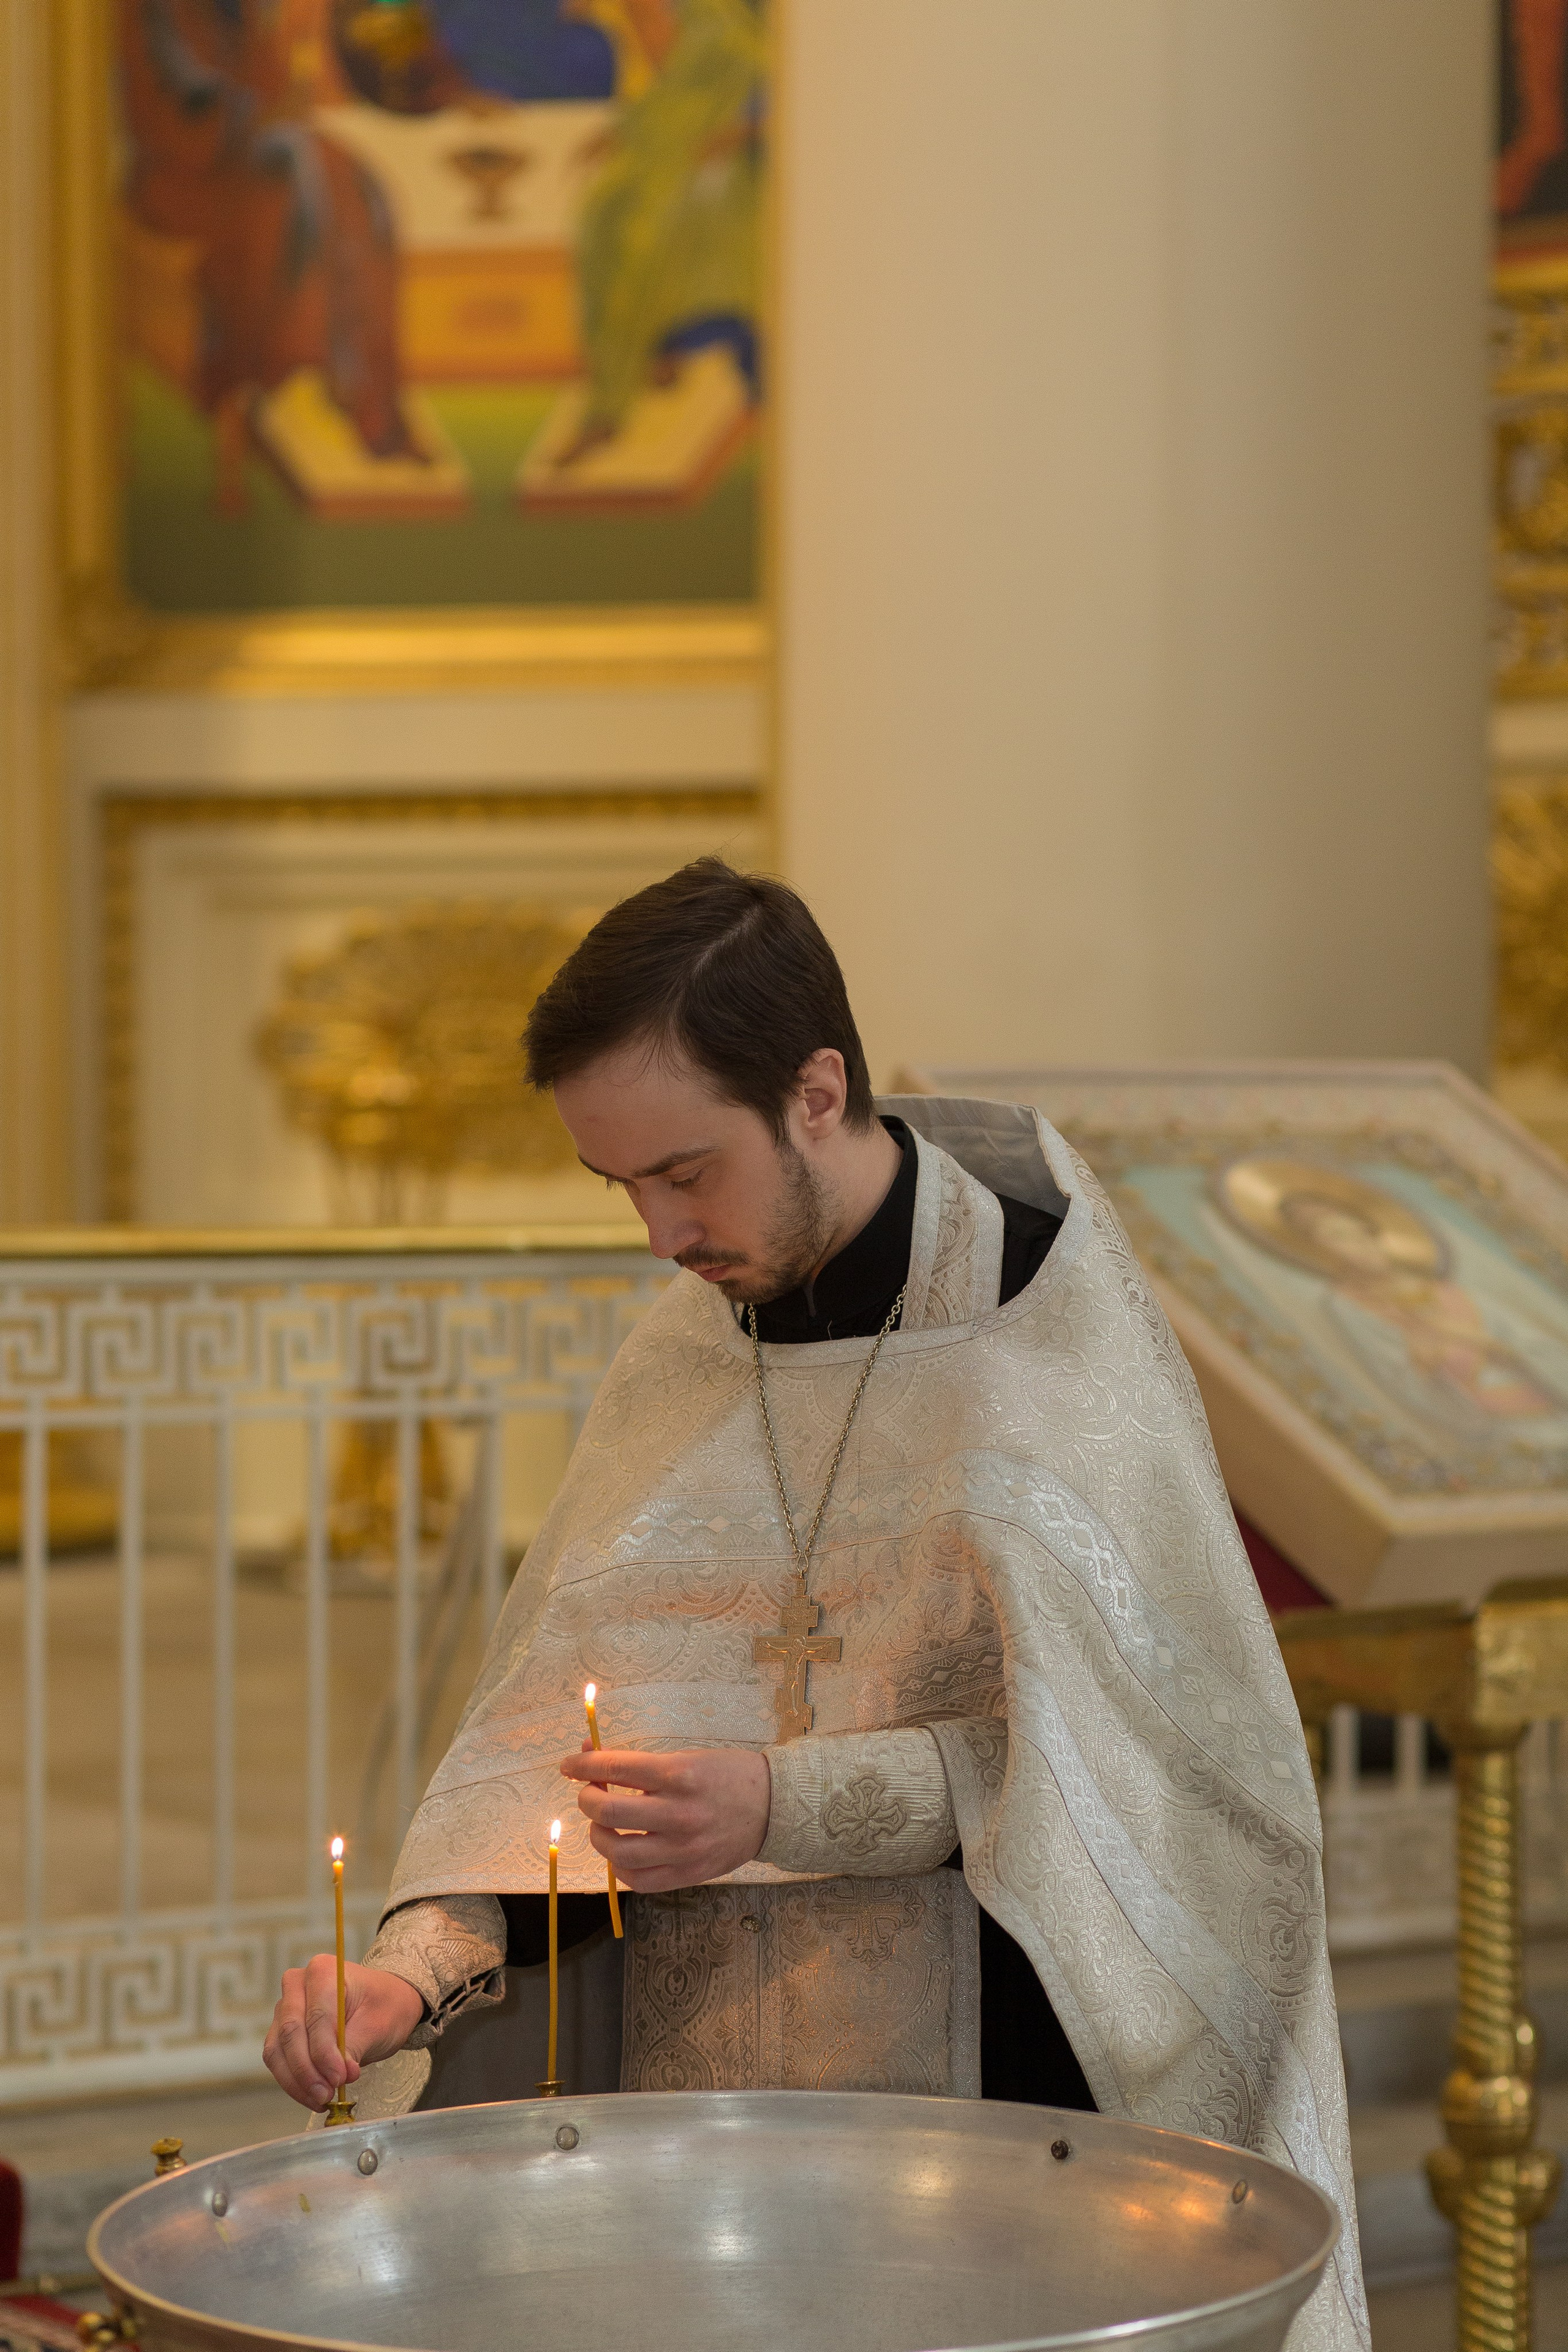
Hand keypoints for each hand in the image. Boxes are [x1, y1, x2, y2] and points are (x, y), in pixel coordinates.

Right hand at [263, 1958, 424, 2111]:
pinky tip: (313, 2095)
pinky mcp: (280, 2030)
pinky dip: (293, 2081)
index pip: (316, 2017)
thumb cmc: (384, 2005)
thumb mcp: (379, 2023)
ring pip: (277, 2050)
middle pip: (290, 2032)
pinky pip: (277, 2059)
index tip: (340, 2079)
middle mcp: (297, 1985)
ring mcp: (285, 2007)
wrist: (383, 2002)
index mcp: (323, 1971)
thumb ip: (355, 2047)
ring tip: (322, 2099)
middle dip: (307, 2070)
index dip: (324, 2052)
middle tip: (327, 2095)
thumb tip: (340, 2076)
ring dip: (297, 2081)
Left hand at [558, 1746, 770, 1892]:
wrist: (774, 1807)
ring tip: (603, 1825)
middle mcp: (678, 1812)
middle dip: (587, 1798)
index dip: (583, 1765)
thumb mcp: (687, 1757)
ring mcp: (683, 1848)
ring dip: (598, 1835)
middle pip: (609, 1810)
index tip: (568, 1765)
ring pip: (617, 1851)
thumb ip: (640, 1764)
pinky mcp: (689, 1874)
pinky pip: (640, 1880)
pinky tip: (623, 1852)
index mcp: (679, 1774)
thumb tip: (592, 1757)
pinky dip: (621, 1867)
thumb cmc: (728, 1775)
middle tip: (590, 1793)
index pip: (615, 1767)